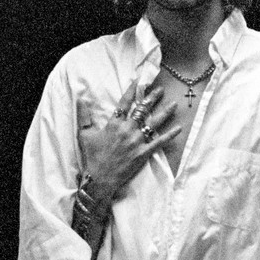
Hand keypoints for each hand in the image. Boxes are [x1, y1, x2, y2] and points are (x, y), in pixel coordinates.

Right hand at [77, 81, 180, 200]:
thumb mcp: (85, 134)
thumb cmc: (92, 156)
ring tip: (174, 104)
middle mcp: (127, 130)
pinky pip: (159, 142)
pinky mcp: (143, 153)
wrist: (100, 178)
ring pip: (153, 123)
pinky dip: (170, 135)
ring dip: (165, 112)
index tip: (139, 81)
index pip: (124, 103)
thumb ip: (84, 116)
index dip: (132, 90)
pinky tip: (179, 128)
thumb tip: (81, 99)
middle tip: (160, 90)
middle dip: (152, 98)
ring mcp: (136, 141)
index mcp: (114, 124)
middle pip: (142, 110)